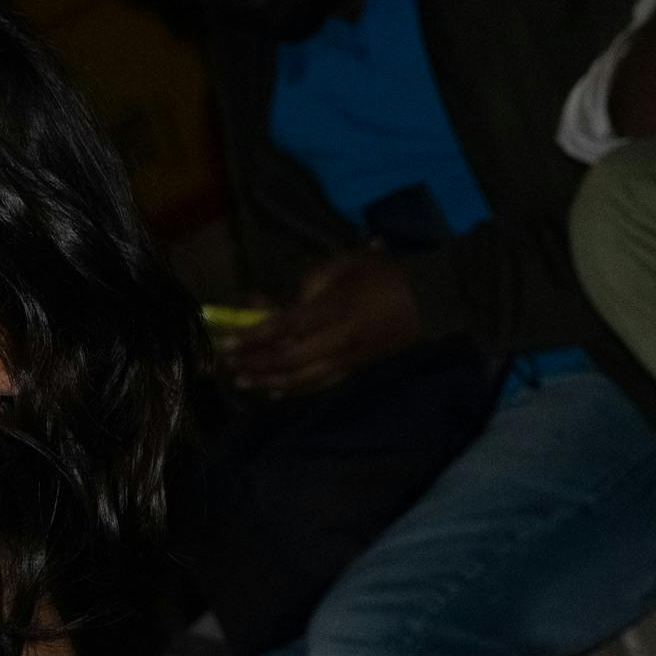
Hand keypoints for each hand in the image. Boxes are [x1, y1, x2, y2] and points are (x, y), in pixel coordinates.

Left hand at [218, 251, 421, 395]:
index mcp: (335, 311)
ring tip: (243, 382)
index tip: (228, 341)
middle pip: (288, 360)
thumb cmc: (382, 274)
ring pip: (301, 378)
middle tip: (228, 362)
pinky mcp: (353, 368)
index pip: (285, 327)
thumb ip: (307, 285)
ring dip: (269, 381)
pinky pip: (318, 382)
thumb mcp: (343, 265)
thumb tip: (277, 306)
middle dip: (256, 363)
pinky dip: (293, 387)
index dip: (254, 335)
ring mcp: (346, 359)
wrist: (427, 299)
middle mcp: (338, 341)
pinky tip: (273, 390)